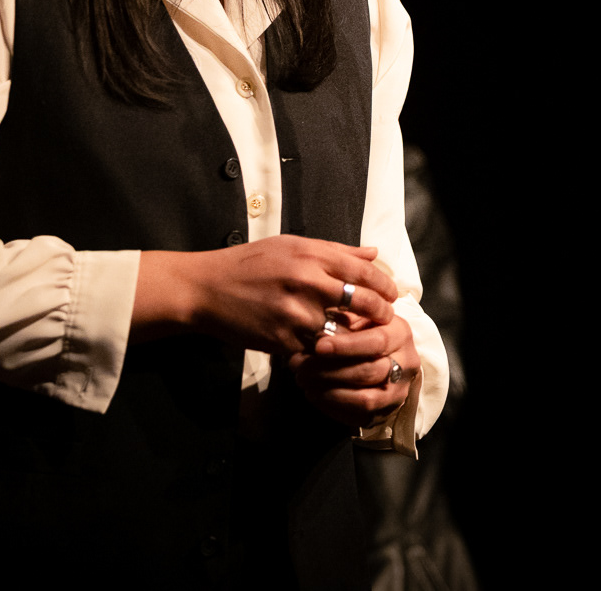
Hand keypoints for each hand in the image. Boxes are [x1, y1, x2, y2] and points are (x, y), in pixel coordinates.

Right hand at [133, 235, 397, 354]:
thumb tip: (374, 253)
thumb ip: (335, 250)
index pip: (364, 272)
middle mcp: (307, 282)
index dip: (385, 286)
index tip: (393, 296)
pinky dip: (324, 356)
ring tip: (361, 341)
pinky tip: (328, 355)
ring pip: (341, 332)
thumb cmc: (250, 263)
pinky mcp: (282, 340)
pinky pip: (315, 353)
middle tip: (386, 322)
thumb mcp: (292, 245)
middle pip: (362, 302)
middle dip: (380, 314)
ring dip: (353, 339)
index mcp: (311, 256)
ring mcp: (295, 314)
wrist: (207, 289)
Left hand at [288, 310, 418, 428]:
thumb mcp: (361, 317)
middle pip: (368, 372)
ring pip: (365, 399)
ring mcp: (398, 391)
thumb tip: (316, 332)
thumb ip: (343, 320)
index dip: (346, 346)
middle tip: (299, 368)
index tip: (318, 346)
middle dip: (329, 371)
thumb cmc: (368, 330)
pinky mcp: (387, 412)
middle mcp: (406, 363)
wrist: (391, 355)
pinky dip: (333, 408)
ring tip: (304, 383)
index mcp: (400, 333)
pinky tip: (314, 395)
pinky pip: (360, 417)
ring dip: (329, 393)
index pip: (376, 341)